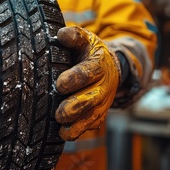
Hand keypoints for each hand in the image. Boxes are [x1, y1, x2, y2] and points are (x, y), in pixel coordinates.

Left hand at [54, 26, 120, 140]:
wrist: (110, 67)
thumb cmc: (90, 52)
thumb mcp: (85, 39)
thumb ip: (74, 35)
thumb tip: (62, 35)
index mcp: (98, 65)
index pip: (89, 72)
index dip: (75, 79)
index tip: (60, 84)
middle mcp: (104, 85)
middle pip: (92, 99)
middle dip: (76, 107)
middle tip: (59, 113)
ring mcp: (103, 102)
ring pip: (93, 116)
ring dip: (78, 124)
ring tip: (62, 129)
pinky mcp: (99, 114)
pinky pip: (92, 125)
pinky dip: (80, 131)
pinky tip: (66, 134)